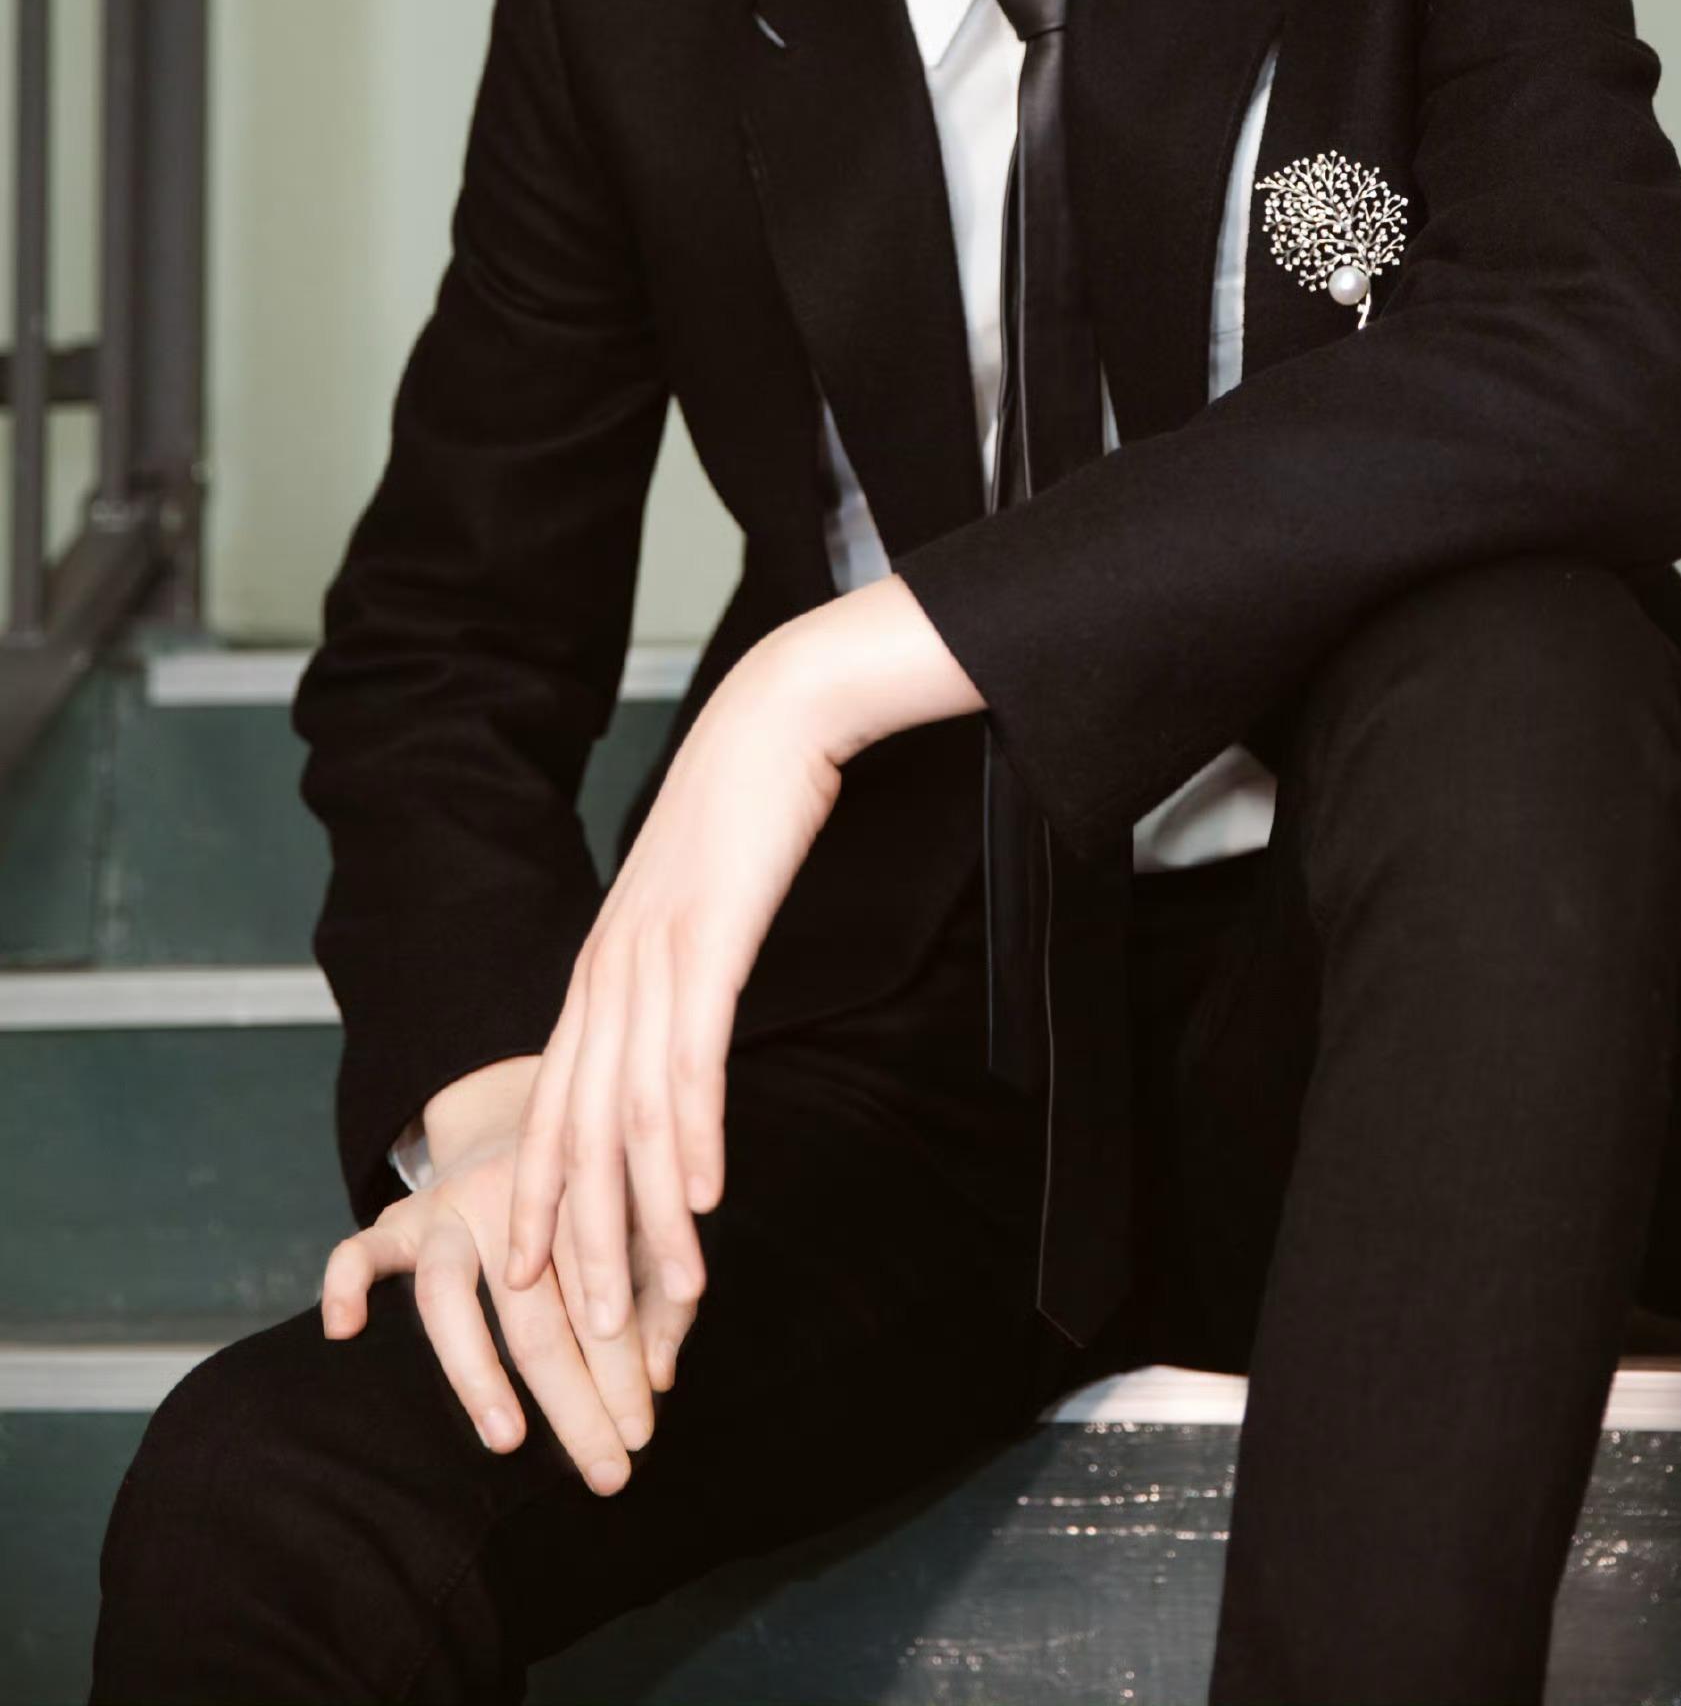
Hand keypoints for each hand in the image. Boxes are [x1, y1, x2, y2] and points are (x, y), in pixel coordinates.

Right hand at [318, 1105, 695, 1491]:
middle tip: (604, 1470)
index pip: (603, 1292)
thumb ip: (664, 1297)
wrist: (516, 1118)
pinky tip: (346, 1331)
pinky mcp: (400, 1217)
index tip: (640, 1435)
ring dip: (479, 1370)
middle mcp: (514, 1198)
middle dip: (575, 1398)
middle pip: (538, 1311)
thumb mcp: (643, 1226)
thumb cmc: (589, 1197)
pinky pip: (360, 1247)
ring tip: (507, 1437)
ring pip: (450, 1292)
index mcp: (582, 1194)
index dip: (624, 1368)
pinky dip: (347, 1283)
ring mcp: (450, 1207)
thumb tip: (660, 1377)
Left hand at [501, 628, 847, 1346]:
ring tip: (662, 1300)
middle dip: (579, 1241)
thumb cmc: (748, 810)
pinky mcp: (709, 938)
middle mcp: (609, 968)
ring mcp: (653, 954)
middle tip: (591, 1334)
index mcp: (602, 965)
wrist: (777, 716)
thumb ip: (677, 966)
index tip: (533, 1282)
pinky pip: (690, 1057)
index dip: (541, 1199)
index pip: (554, 1106)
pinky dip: (690, 1134)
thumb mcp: (696, 902)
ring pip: (628, 1113)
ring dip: (644, 1217)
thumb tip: (679, 1024)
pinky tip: (705, 1197)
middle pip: (575, 1128)